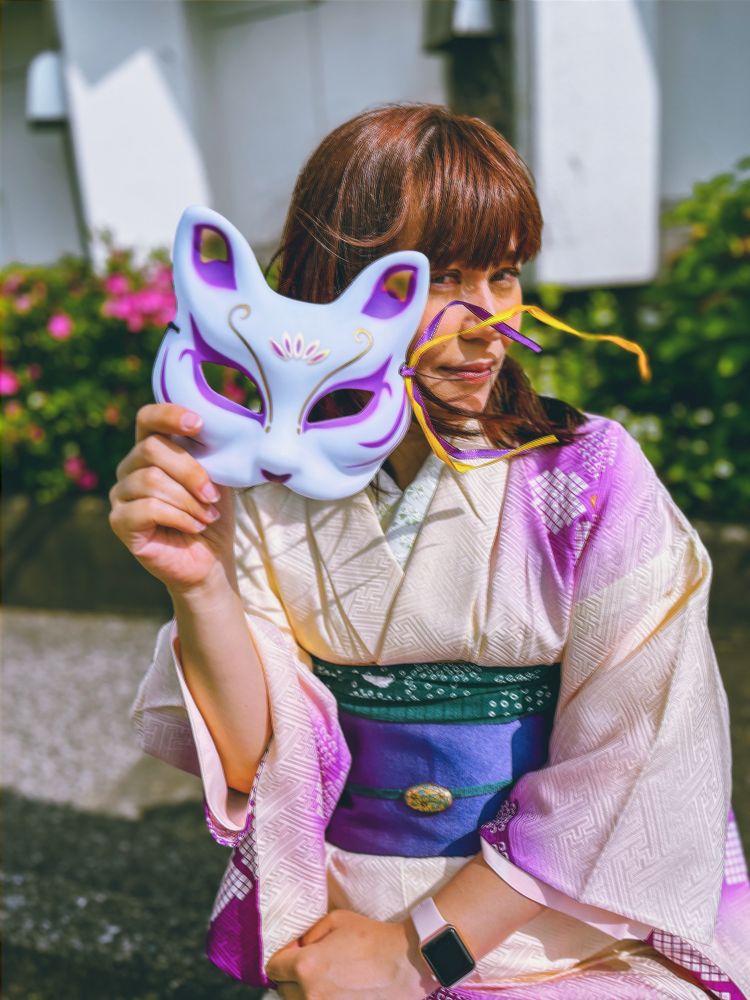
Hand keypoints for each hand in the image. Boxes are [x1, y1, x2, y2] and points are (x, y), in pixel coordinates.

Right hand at [108, 403, 236, 594]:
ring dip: (188, 500)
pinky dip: (179, 517)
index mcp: (151, 450)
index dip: (168, 415)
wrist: (210, 560)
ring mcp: (121, 494)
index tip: (198, 424)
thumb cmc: (211, 515)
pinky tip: (194, 526)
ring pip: (151, 480)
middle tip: (212, 495)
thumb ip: (210, 452)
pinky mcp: (119, 521)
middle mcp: (130, 468)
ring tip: (206, 515)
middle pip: (151, 449)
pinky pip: (147, 508)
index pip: (147, 418)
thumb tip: (220, 427)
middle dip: (190, 472)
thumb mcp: (217, 478)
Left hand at [266, 909, 437, 999]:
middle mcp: (311, 995)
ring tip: (329, 979)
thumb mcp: (336, 920)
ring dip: (306, 992)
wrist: (407, 962)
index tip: (292, 954)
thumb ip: (309, 935)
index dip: (281, 958)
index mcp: (307, 966)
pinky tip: (340, 990)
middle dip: (292, 977)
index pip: (272, 968)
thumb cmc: (373, 938)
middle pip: (283, 991)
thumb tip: (297, 949)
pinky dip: (325, 999)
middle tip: (312, 966)